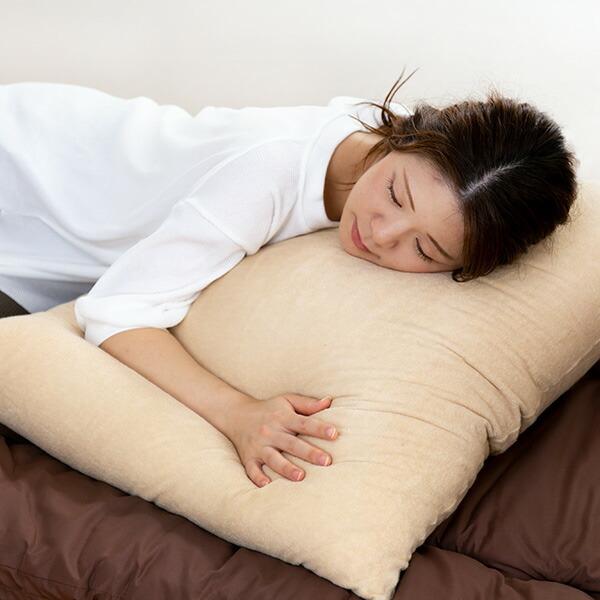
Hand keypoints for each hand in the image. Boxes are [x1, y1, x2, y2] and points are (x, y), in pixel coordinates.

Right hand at [223, 393, 338, 487]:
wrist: (236, 414)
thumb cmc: (269, 409)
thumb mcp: (287, 401)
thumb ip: (308, 404)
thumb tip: (329, 401)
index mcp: (282, 418)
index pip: (304, 423)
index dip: (319, 428)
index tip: (334, 434)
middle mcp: (270, 432)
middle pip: (291, 443)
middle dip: (309, 453)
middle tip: (326, 461)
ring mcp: (258, 446)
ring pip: (273, 458)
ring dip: (286, 468)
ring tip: (300, 476)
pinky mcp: (248, 458)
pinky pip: (252, 470)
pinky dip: (258, 478)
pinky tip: (268, 486)